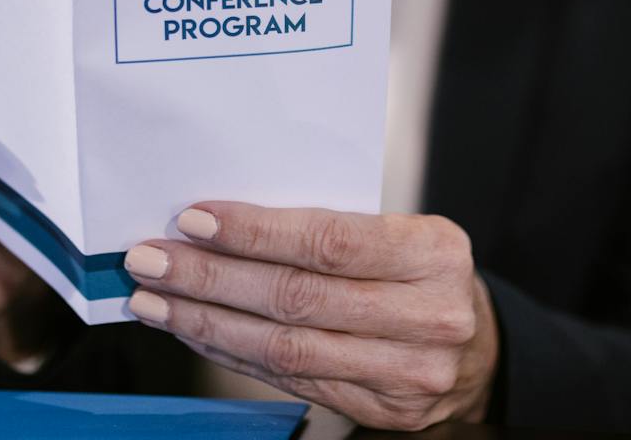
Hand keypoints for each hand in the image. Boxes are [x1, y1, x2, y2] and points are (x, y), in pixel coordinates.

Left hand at [121, 203, 499, 430]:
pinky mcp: (382, 411)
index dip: (255, 233)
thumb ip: (331, 228)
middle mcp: (428, 317)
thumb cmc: (422, 274)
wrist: (478, 347)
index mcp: (434, 253)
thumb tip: (222, 221)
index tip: (194, 220)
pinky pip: (289, 380)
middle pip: (298, 298)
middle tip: (152, 260)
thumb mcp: (401, 234)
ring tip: (155, 300)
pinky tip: (195, 332)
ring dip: (207, 323)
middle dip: (212, 279)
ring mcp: (407, 373)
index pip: (329, 242)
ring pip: (286, 348)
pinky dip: (232, 354)